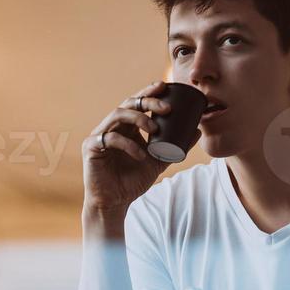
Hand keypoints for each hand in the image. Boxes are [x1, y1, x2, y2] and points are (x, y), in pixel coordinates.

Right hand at [82, 79, 201, 212]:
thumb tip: (198, 131)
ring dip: (138, 118)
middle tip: (166, 108)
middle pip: (128, 104)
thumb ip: (176, 146)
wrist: (116, 202)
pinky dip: (128, 144)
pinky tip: (141, 154)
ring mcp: (100, 135)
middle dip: (148, 102)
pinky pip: (110, 138)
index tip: (165, 86)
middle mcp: (112, 127)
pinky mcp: (91, 147)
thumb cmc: (133, 181)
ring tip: (154, 129)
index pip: (137, 103)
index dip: (148, 92)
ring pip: (117, 115)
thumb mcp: (159, 161)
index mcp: (126, 127)